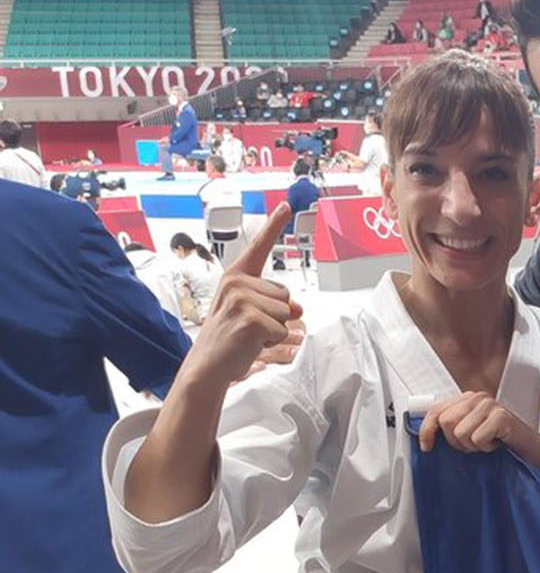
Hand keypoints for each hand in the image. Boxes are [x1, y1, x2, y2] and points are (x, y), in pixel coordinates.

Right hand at [183, 203, 303, 386]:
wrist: (206, 366)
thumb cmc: (229, 339)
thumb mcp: (253, 315)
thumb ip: (275, 305)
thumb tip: (298, 310)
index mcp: (236, 277)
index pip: (259, 247)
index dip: (274, 225)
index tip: (288, 206)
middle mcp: (236, 282)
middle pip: (286, 294)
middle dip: (277, 315)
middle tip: (249, 327)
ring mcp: (241, 299)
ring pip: (286, 312)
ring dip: (274, 330)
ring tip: (248, 335)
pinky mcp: (248, 318)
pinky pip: (281, 329)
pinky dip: (272, 341)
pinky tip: (249, 343)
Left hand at [418, 391, 534, 453]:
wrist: (529, 447)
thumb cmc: (499, 440)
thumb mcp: (469, 431)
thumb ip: (450, 427)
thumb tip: (426, 435)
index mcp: (466, 398)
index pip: (436, 410)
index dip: (427, 430)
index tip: (427, 446)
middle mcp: (477, 397)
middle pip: (446, 422)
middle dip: (456, 442)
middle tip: (473, 444)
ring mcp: (490, 405)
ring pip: (460, 433)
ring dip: (472, 446)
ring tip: (486, 443)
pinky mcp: (501, 416)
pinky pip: (477, 438)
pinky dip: (486, 448)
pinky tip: (496, 443)